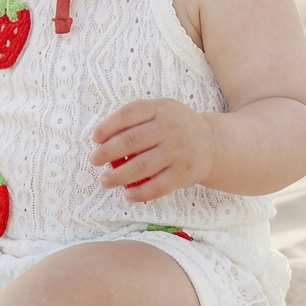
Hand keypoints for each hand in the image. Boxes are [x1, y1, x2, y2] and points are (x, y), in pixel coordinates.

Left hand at [90, 99, 215, 201]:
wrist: (212, 143)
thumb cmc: (175, 126)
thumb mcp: (160, 111)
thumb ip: (136, 120)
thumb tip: (102, 138)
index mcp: (160, 109)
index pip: (129, 114)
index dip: (108, 125)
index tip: (94, 138)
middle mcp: (170, 128)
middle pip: (132, 140)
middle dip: (108, 152)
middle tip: (94, 161)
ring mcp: (178, 152)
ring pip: (143, 166)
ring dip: (119, 176)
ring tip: (105, 181)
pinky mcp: (184, 173)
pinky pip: (159, 186)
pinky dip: (141, 193)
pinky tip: (128, 196)